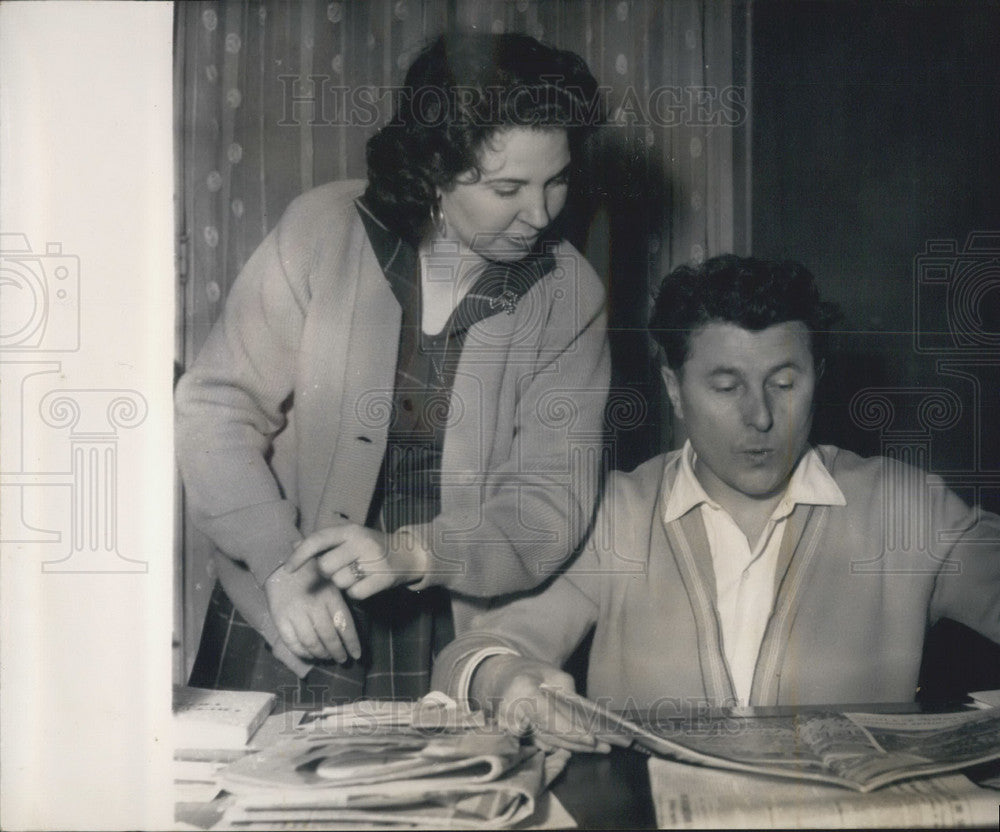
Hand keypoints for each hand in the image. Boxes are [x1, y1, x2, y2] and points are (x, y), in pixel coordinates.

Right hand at [263, 559, 361, 662]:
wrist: (280, 562)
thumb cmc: (310, 572)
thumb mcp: (330, 582)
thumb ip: (338, 604)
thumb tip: (347, 632)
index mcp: (330, 596)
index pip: (345, 625)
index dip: (351, 643)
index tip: (356, 655)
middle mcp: (314, 606)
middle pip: (329, 637)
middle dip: (338, 652)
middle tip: (343, 660)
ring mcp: (296, 613)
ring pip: (312, 643)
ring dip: (322, 655)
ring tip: (327, 658)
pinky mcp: (280, 618)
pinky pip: (292, 642)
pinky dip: (302, 652)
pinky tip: (310, 654)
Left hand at [285, 523, 426, 599]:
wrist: (407, 554)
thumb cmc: (370, 546)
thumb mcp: (349, 537)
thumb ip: (323, 542)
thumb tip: (293, 546)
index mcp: (350, 530)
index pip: (318, 540)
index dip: (300, 555)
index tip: (288, 569)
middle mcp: (361, 542)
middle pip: (326, 567)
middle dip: (329, 572)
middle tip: (342, 567)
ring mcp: (374, 560)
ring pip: (339, 582)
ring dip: (344, 583)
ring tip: (357, 574)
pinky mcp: (383, 578)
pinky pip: (355, 594)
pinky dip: (357, 593)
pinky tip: (366, 583)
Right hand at [477, 654, 610, 753]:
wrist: (501, 678)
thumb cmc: (528, 672)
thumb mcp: (551, 673)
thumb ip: (566, 692)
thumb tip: (583, 716)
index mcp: (522, 692)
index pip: (549, 717)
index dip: (571, 730)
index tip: (592, 738)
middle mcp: (513, 714)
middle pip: (551, 735)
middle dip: (579, 742)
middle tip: (605, 746)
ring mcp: (511, 729)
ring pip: (549, 743)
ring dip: (574, 747)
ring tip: (600, 748)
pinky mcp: (515, 737)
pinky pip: (543, 744)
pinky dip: (563, 746)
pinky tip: (582, 747)